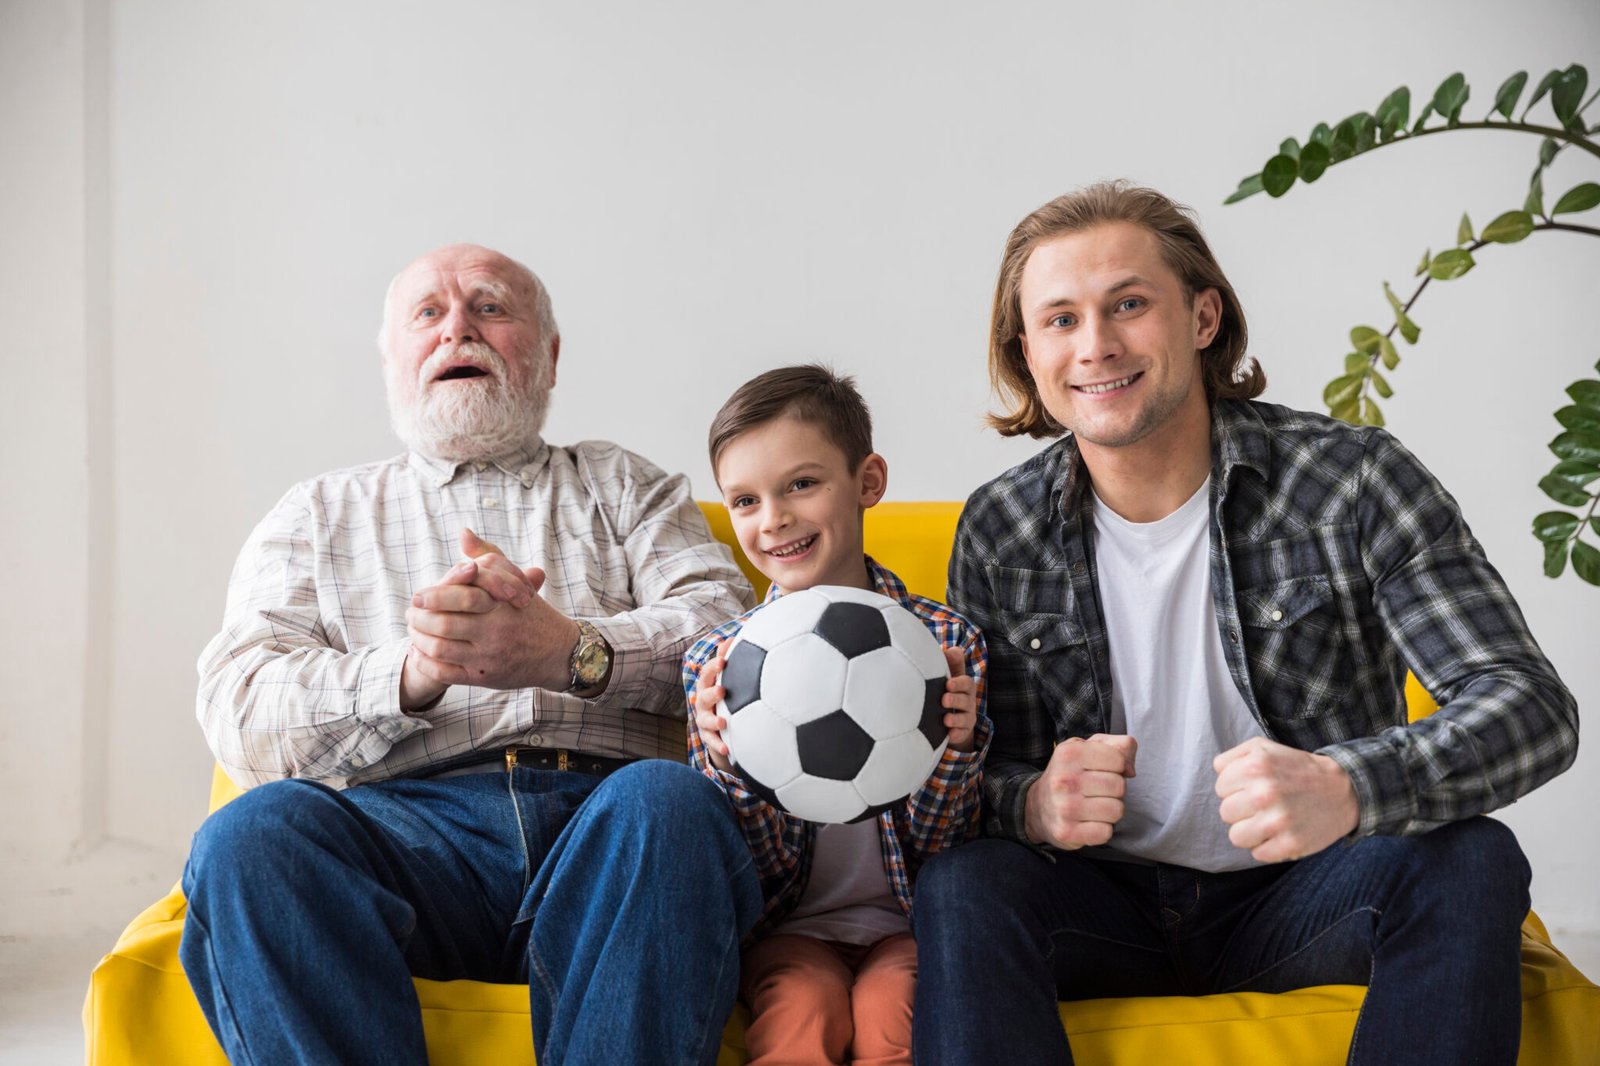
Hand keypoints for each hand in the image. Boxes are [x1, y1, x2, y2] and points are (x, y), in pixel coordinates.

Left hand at [405, 531, 579, 692]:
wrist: (558, 652)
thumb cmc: (530, 612)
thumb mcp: (514, 580)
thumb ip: (488, 555)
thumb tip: (463, 533)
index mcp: (501, 604)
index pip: (461, 596)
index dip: (433, 596)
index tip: (417, 596)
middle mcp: (496, 630)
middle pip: (444, 624)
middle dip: (418, 619)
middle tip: (409, 614)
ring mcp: (489, 655)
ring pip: (440, 649)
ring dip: (418, 640)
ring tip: (413, 632)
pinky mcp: (484, 677)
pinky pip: (445, 673)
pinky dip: (425, 664)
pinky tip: (419, 654)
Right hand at [693, 640, 734, 772]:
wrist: (720, 722)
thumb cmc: (725, 693)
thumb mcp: (726, 677)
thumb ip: (726, 658)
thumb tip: (730, 638)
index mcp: (708, 684)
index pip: (707, 673)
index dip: (714, 667)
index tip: (724, 661)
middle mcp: (703, 701)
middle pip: (703, 695)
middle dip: (711, 692)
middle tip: (722, 691)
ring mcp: (704, 719)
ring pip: (704, 720)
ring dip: (713, 721)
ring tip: (723, 722)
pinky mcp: (708, 735)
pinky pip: (711, 741)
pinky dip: (718, 745)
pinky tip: (727, 749)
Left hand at [940, 646, 978, 752]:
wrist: (949, 717)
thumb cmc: (947, 690)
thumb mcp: (948, 675)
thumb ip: (950, 662)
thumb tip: (951, 650)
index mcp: (964, 687)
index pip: (966, 683)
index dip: (959, 683)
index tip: (948, 684)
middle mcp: (968, 702)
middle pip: (966, 700)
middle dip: (956, 700)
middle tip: (944, 700)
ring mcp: (966, 718)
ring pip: (966, 719)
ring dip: (956, 719)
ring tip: (945, 720)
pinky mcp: (963, 732)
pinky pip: (962, 734)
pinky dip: (957, 734)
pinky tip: (950, 735)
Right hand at [1022, 734, 1136, 849]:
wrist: (1037, 806)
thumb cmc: (1070, 775)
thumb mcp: (1088, 749)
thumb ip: (1119, 746)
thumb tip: (1130, 771)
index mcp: (1070, 753)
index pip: (1118, 760)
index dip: (1117, 766)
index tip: (1102, 770)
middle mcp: (1065, 780)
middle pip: (1119, 786)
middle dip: (1114, 790)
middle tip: (1097, 790)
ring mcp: (1065, 808)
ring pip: (1116, 810)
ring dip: (1110, 810)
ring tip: (1094, 806)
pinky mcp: (1067, 832)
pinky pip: (1105, 832)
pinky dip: (1101, 829)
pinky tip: (1088, 822)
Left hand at [1213, 737, 1358, 862]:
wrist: (1343, 790)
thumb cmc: (1297, 769)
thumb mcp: (1263, 749)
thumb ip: (1232, 757)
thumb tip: (1217, 772)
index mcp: (1254, 766)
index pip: (1220, 788)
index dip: (1236, 789)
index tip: (1255, 787)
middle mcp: (1264, 793)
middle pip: (1225, 813)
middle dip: (1242, 810)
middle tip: (1264, 804)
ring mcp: (1277, 821)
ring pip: (1236, 837)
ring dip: (1250, 831)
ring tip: (1269, 821)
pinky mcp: (1290, 845)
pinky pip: (1257, 854)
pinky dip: (1268, 847)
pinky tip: (1282, 833)